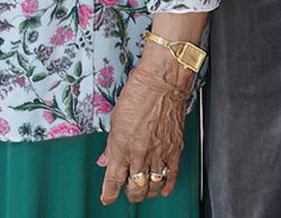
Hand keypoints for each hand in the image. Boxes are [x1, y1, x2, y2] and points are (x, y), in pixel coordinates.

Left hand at [98, 59, 191, 204]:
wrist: (162, 82)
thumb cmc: (138, 93)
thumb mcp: (115, 119)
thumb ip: (111, 144)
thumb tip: (105, 160)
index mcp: (121, 146)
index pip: (113, 180)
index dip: (109, 194)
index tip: (107, 198)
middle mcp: (140, 153)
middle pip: (135, 188)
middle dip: (130, 194)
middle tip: (128, 192)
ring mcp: (159, 152)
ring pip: (153, 186)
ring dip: (148, 192)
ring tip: (144, 190)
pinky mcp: (175, 149)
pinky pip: (171, 176)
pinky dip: (166, 186)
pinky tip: (163, 189)